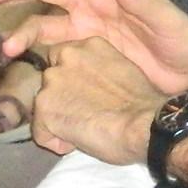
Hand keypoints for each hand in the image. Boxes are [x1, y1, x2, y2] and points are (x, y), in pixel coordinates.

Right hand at [0, 0, 187, 94]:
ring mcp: (89, 28)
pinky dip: (38, 52)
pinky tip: (24, 64)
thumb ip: (144, 4)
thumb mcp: (169, 22)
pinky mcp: (89, 52)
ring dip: (25, 31)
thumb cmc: (186, 40)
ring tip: (6, 49)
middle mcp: (94, 5)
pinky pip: (56, 47)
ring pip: (47, 23)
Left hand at [28, 38, 161, 162]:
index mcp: (88, 45)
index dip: (73, 83)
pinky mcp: (45, 107)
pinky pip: (41, 132)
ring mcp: (51, 81)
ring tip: (85, 130)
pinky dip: (56, 142)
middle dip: (64, 99)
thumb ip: (96, 74)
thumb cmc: (143, 106)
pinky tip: (78, 143)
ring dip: (60, 119)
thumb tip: (90, 89)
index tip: (88, 97)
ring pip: (45, 105)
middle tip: (88, 115)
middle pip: (52, 81)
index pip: (64, 60)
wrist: (146, 125)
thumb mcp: (120, 73)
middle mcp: (65, 56)